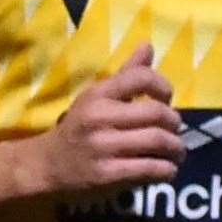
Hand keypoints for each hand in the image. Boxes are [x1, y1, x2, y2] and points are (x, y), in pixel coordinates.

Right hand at [11, 44, 182, 196]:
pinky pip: (149, 169)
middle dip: (175, 123)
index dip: (164, 87)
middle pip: (157, 113)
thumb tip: (149, 45)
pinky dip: (166, 169)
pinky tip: (166, 169)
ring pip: (157, 141)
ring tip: (176, 152)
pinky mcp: (105, 175)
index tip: (167, 100)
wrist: (45, 165)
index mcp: (98, 94)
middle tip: (175, 130)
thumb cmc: (79, 126)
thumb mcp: (97, 97)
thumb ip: (127, 74)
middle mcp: (99, 117)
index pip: (141, 77)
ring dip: (176, 148)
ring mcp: (101, 147)